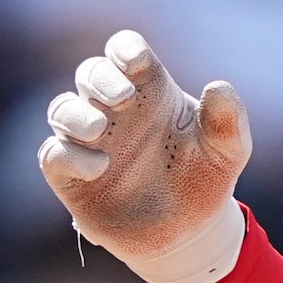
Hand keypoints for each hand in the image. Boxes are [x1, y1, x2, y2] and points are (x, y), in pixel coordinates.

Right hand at [35, 30, 252, 282]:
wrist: (190, 233)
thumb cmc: (205, 178)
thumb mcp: (229, 150)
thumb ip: (228, 119)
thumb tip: (218, 88)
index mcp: (149, 90)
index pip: (126, 52)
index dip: (125, 49)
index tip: (135, 61)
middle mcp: (114, 111)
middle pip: (90, 74)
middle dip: (100, 78)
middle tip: (123, 99)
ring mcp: (89, 143)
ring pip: (61, 110)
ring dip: (74, 113)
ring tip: (98, 129)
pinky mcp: (73, 178)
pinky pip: (54, 156)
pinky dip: (68, 155)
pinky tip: (99, 168)